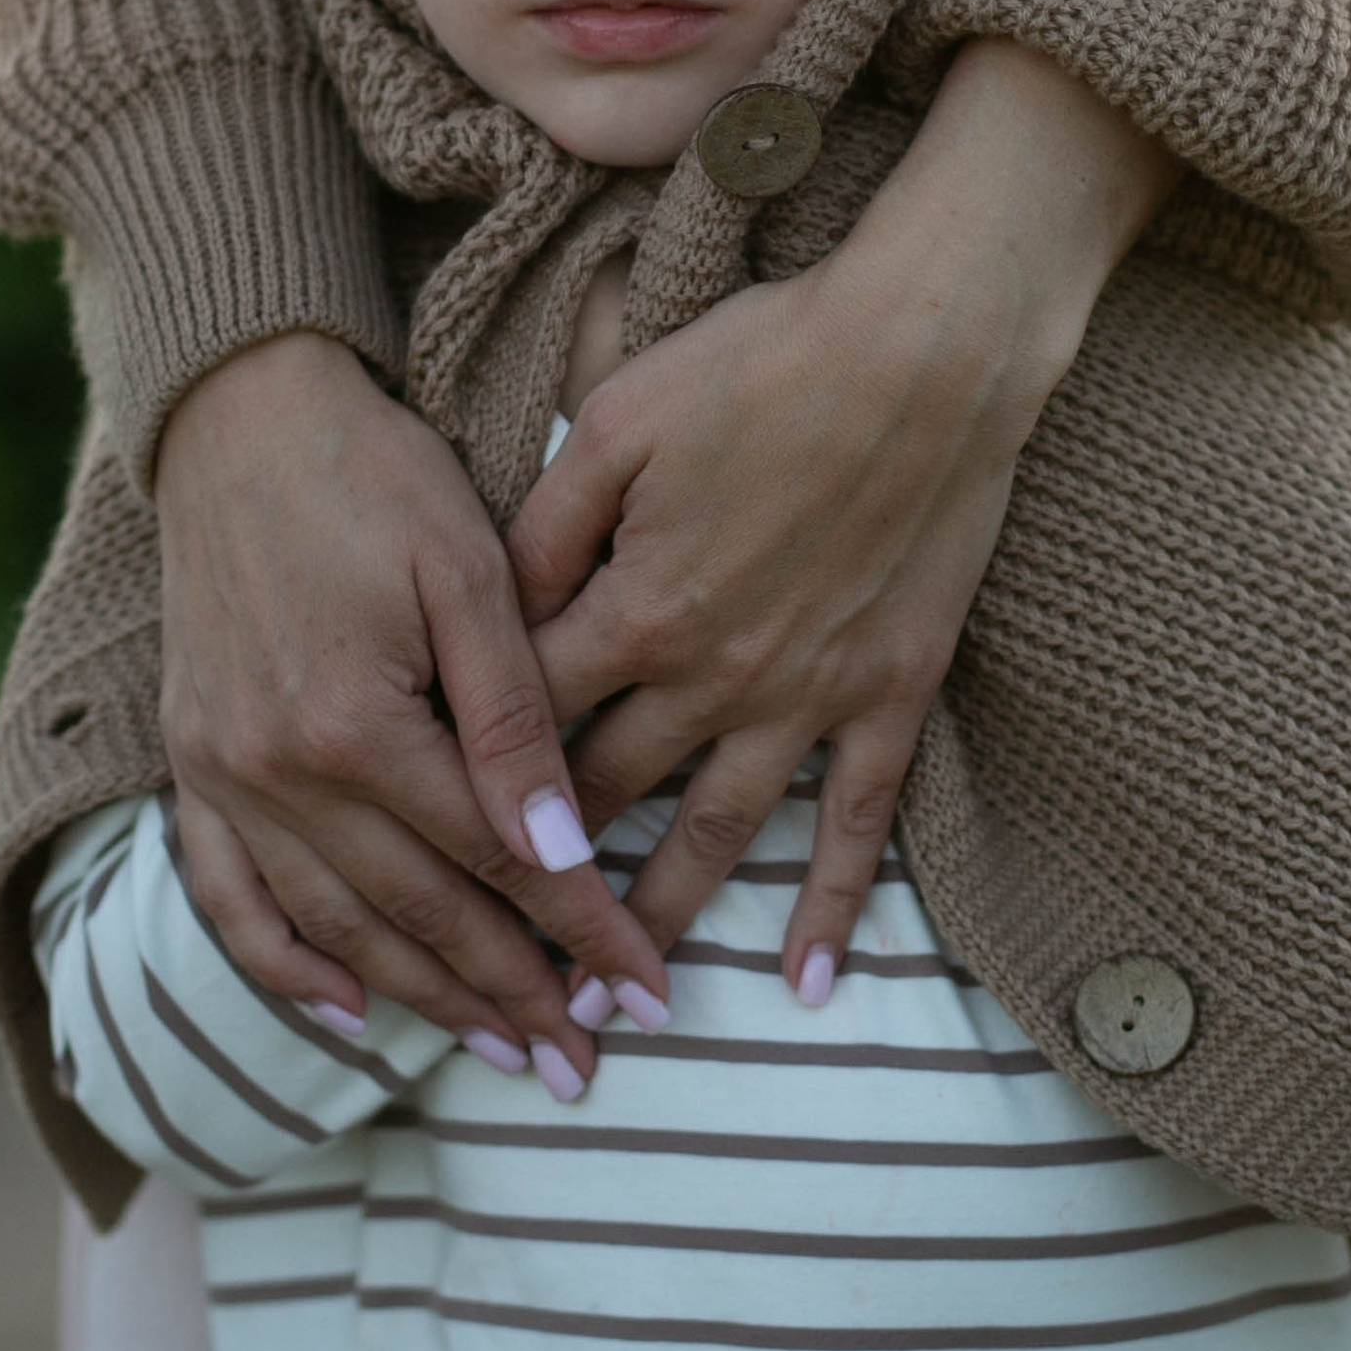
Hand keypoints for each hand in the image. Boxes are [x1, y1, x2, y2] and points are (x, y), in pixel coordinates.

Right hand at [153, 332, 672, 1091]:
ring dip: (420, 1000)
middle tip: (586, 1062)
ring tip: (502, 1054)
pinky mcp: (191, 758)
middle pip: (416, 915)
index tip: (647, 988)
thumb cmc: (374, 475)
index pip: (494, 862)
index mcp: (356, 726)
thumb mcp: (466, 574)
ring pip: (334, 925)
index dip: (579, 931)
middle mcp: (277, 772)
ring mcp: (223, 774)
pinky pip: (229, 894)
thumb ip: (512, 721)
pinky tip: (345, 1010)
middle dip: (511, 994)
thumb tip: (559, 854)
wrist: (238, 412)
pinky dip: (284, 963)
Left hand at [513, 41, 1178, 1000]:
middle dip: (542, 879)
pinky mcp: (890, 692)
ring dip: (662, 917)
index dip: (468, 777)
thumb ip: (544, 529)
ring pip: (718, 834)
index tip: (422, 835)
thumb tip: (489, 613)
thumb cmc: (763, 362)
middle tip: (494, 952)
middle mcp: (713, 675)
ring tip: (619, 999)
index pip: (525, 717)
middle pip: (606, 794)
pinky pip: (858, 823)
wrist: (928, 351)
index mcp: (633, 607)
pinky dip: (834, 908)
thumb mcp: (615, 420)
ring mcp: (808, 695)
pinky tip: (808, 985)